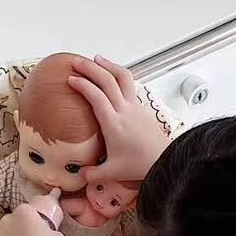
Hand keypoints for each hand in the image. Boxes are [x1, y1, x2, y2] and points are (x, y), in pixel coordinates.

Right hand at [68, 56, 169, 183]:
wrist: (164, 161)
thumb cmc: (140, 165)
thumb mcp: (112, 172)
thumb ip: (93, 174)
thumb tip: (80, 175)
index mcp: (114, 124)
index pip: (96, 97)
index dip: (83, 85)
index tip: (71, 79)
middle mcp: (125, 111)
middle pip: (107, 80)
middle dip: (90, 68)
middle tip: (77, 63)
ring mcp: (134, 106)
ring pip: (122, 77)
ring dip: (108, 65)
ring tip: (95, 59)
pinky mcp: (141, 106)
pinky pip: (129, 84)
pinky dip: (118, 74)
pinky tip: (112, 74)